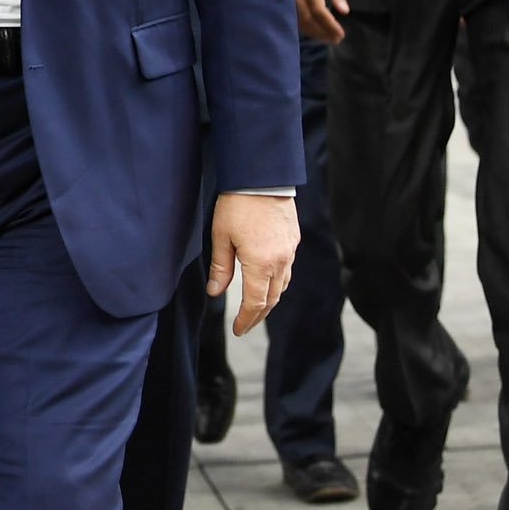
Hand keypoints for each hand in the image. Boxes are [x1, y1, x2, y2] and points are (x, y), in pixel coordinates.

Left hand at [207, 191, 297, 335]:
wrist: (262, 178)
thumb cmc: (236, 206)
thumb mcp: (221, 236)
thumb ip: (220, 268)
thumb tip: (215, 293)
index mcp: (260, 265)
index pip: (255, 303)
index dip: (246, 319)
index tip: (238, 330)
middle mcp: (280, 262)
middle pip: (272, 299)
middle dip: (258, 315)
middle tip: (246, 325)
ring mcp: (290, 252)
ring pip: (282, 286)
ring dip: (270, 300)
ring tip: (256, 307)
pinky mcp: (293, 241)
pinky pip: (287, 269)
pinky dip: (277, 282)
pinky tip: (267, 280)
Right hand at [291, 0, 346, 43]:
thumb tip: (344, 11)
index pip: (318, 9)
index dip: (329, 25)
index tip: (340, 35)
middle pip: (307, 17)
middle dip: (322, 32)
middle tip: (335, 40)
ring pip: (296, 19)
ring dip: (312, 32)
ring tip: (326, 38)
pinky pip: (289, 15)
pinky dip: (302, 26)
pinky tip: (312, 30)